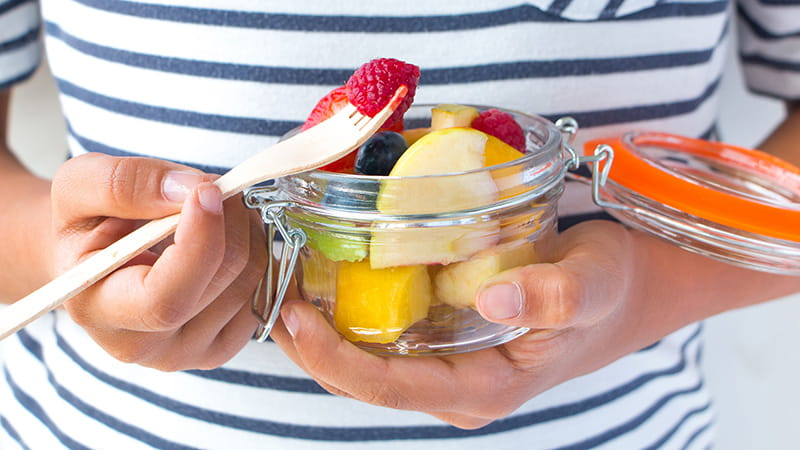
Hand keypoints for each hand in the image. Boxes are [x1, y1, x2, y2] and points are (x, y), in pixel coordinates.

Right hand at [50, 153, 265, 370]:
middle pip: (224, 276)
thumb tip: (189, 189)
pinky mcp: (225, 345)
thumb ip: (123, 183)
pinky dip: (257, 253)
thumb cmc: (88, 224)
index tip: (207, 191)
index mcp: (98, 311)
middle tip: (212, 186)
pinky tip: (227, 240)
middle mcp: (146, 347)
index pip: (166, 299)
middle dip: (229, 217)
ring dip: (246, 229)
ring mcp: (190, 353)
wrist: (100, 258)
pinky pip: (268, 292)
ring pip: (254, 278)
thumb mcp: (79, 186)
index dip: (200, 242)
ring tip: (214, 212)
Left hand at [271, 220, 660, 428]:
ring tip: (288, 281)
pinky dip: (352, 310)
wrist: (624, 288)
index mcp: (483, 389)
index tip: (294, 319)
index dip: (335, 359)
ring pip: (367, 358)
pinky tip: (332, 275)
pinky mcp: (445, 341)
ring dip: (324, 328)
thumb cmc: (610, 290)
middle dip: (312, 346)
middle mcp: (457, 385)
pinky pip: (385, 335)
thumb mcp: (591, 286)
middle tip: (274, 290)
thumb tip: (491, 301)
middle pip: (364, 378)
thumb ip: (551, 296)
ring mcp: (448, 364)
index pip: (390, 388)